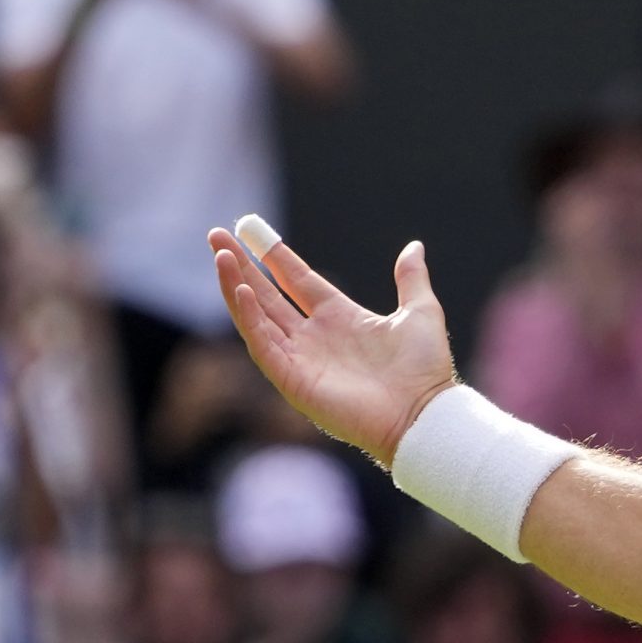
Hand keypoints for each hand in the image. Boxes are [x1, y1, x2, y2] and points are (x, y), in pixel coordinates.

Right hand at [207, 228, 456, 467]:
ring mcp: (301, 358)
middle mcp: (314, 336)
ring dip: (236, 287)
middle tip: (216, 236)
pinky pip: (263, 346)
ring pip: (257, 317)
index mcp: (339, 317)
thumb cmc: (425, 370)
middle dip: (241, 266)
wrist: (423, 412)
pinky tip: (240, 293)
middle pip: (267, 294)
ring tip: (221, 257)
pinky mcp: (293, 380)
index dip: (273, 256)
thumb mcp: (421, 312)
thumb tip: (415, 246)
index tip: (250, 230)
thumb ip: (411, 278)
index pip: (297, 279)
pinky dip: (249, 320)